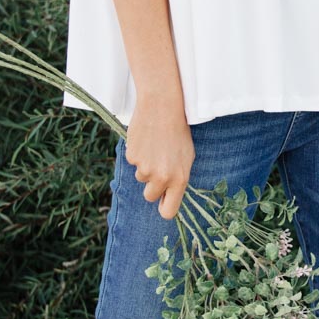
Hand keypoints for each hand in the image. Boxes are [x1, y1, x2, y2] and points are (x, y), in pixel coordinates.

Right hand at [125, 93, 195, 220]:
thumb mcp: (186, 157)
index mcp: (179, 179)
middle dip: (152, 185)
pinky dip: (138, 154)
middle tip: (158, 166)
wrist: (162, 108)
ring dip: (145, 166)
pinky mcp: (132, 157)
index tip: (162, 202)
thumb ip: (178, 178)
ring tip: (154, 147)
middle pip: (150, 196)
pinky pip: (133, 162)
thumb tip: (167, 195)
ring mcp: (145, 168)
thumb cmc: (178, 132)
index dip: (163, 208)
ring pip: (141, 177)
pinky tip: (146, 140)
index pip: (169, 211)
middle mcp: (162, 177)